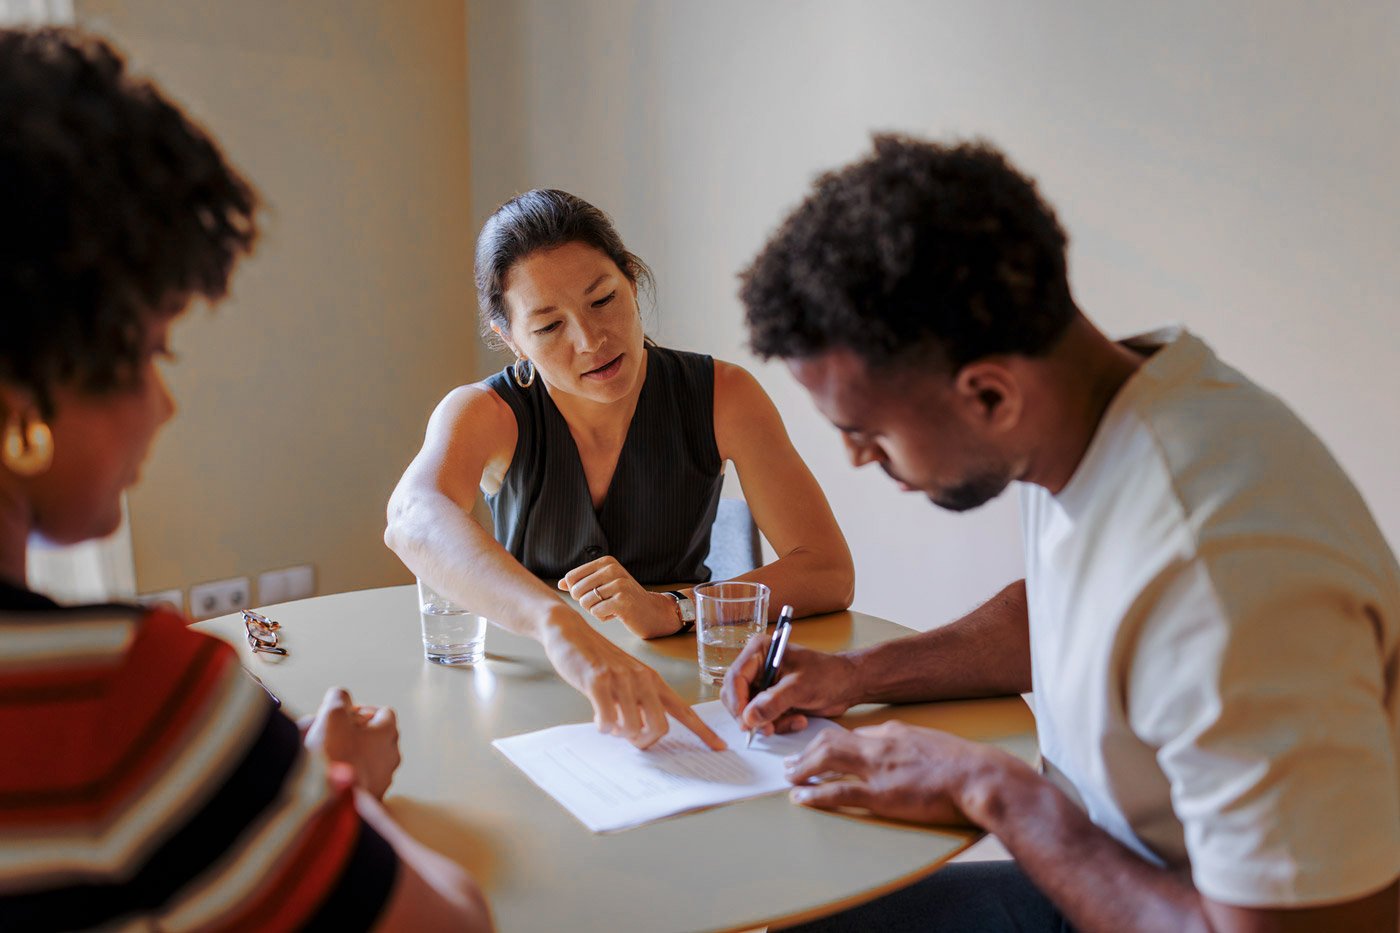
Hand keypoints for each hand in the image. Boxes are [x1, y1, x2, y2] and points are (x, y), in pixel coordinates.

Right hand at [303, 687, 401, 799]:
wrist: (331, 802)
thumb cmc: (335, 757)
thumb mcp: (332, 714)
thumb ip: (338, 698)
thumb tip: (340, 697)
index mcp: (388, 733)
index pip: (384, 713)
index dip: (362, 711)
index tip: (344, 716)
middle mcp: (391, 756)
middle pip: (375, 736)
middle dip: (352, 732)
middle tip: (331, 734)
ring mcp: (382, 779)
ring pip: (366, 759)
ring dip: (347, 754)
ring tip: (323, 755)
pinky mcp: (370, 799)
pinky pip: (359, 780)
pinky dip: (346, 775)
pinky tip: (325, 776)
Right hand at [540, 611, 725, 750]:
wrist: (570, 631)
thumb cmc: (598, 659)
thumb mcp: (625, 679)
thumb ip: (637, 702)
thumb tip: (642, 734)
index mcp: (653, 680)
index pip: (685, 710)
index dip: (703, 731)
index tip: (720, 747)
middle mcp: (642, 679)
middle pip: (660, 727)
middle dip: (645, 742)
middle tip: (630, 739)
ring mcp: (620, 679)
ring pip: (633, 727)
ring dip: (620, 734)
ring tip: (610, 723)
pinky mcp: (598, 680)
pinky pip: (608, 719)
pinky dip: (604, 727)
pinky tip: (599, 720)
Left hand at [558, 556, 680, 638]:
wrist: (653, 611)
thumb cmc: (624, 598)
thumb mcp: (603, 585)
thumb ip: (581, 582)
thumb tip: (560, 584)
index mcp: (606, 562)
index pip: (571, 577)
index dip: (575, 591)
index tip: (591, 594)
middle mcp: (613, 569)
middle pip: (576, 590)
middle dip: (585, 602)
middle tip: (602, 603)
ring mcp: (619, 585)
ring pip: (585, 602)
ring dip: (594, 610)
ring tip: (610, 607)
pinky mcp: (623, 601)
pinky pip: (596, 612)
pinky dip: (602, 617)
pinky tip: (616, 614)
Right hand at [720, 633, 860, 736]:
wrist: (848, 685)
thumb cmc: (828, 675)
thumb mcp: (800, 687)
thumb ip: (773, 702)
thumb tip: (749, 718)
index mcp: (759, 652)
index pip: (735, 678)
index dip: (737, 702)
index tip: (746, 723)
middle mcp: (757, 667)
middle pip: (736, 697)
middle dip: (753, 716)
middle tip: (769, 728)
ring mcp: (764, 684)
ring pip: (750, 712)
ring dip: (771, 722)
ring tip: (794, 719)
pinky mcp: (772, 700)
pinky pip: (763, 719)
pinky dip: (779, 724)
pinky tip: (799, 719)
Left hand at [783, 721, 1025, 825]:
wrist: (979, 776)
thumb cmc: (965, 764)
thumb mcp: (933, 742)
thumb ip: (911, 744)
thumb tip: (897, 748)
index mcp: (895, 732)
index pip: (854, 733)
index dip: (831, 742)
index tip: (820, 750)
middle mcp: (880, 745)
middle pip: (831, 740)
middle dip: (807, 750)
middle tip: (792, 761)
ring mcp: (878, 770)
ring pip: (827, 759)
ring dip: (803, 767)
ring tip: (789, 776)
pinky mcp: (881, 796)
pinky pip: (838, 792)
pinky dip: (814, 794)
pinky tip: (800, 797)